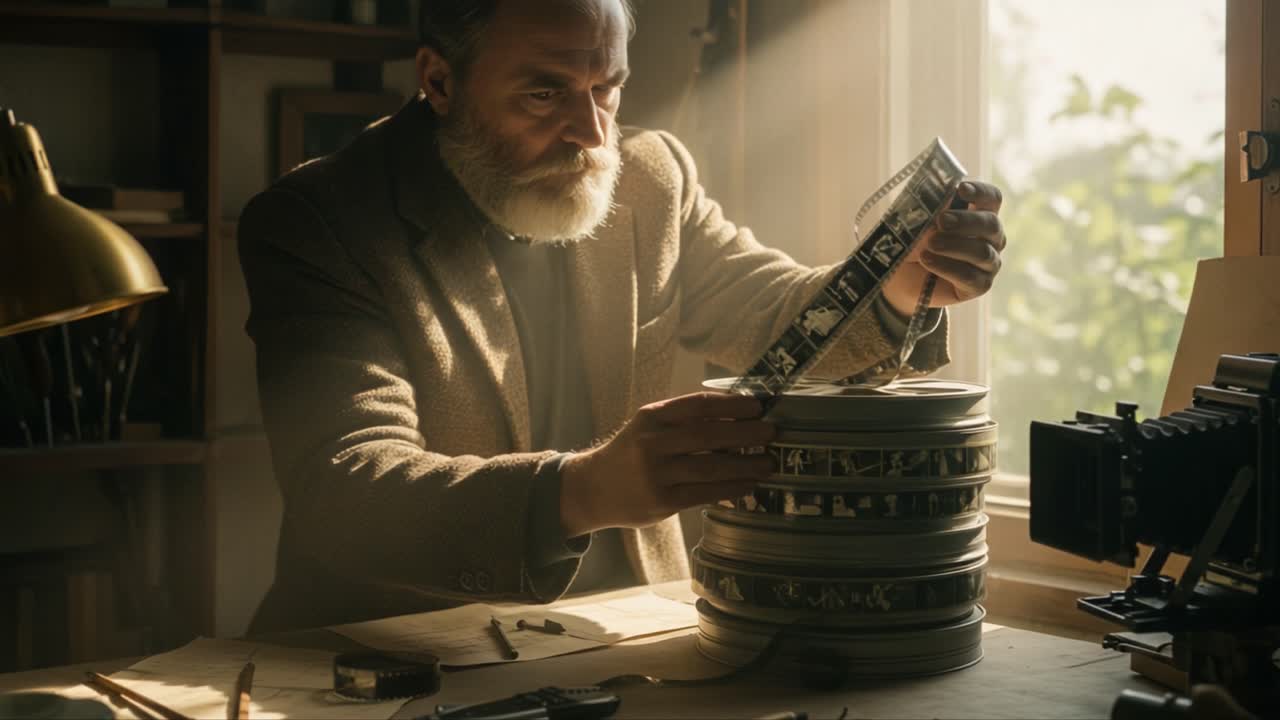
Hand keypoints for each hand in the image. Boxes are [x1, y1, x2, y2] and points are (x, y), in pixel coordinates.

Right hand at [558, 392, 776, 537]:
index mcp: (651, 417)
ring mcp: (656, 474)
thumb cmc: (630, 453)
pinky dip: (730, 489)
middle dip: (744, 433)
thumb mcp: (647, 427)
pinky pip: (704, 494)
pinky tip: (749, 485)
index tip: (757, 406)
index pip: (697, 406)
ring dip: (744, 464)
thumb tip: (735, 416)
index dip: (730, 405)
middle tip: (772, 432)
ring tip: (768, 463)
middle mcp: (652, 443)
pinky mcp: (661, 501)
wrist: (593, 489)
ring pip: (710, 467)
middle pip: (707, 435)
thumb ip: (681, 420)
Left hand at [881, 180, 1005, 316]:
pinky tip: (927, 260)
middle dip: (965, 221)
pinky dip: (946, 267)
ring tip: (929, 244)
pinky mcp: (980, 285)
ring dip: (953, 246)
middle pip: (991, 224)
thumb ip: (930, 207)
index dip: (980, 192)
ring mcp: (989, 263)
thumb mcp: (918, 221)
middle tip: (941, 220)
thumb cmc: (913, 243)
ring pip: (982, 252)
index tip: (961, 189)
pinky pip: (970, 276)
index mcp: (980, 214)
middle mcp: (991, 238)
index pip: (991, 198)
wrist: (901, 277)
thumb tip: (936, 193)